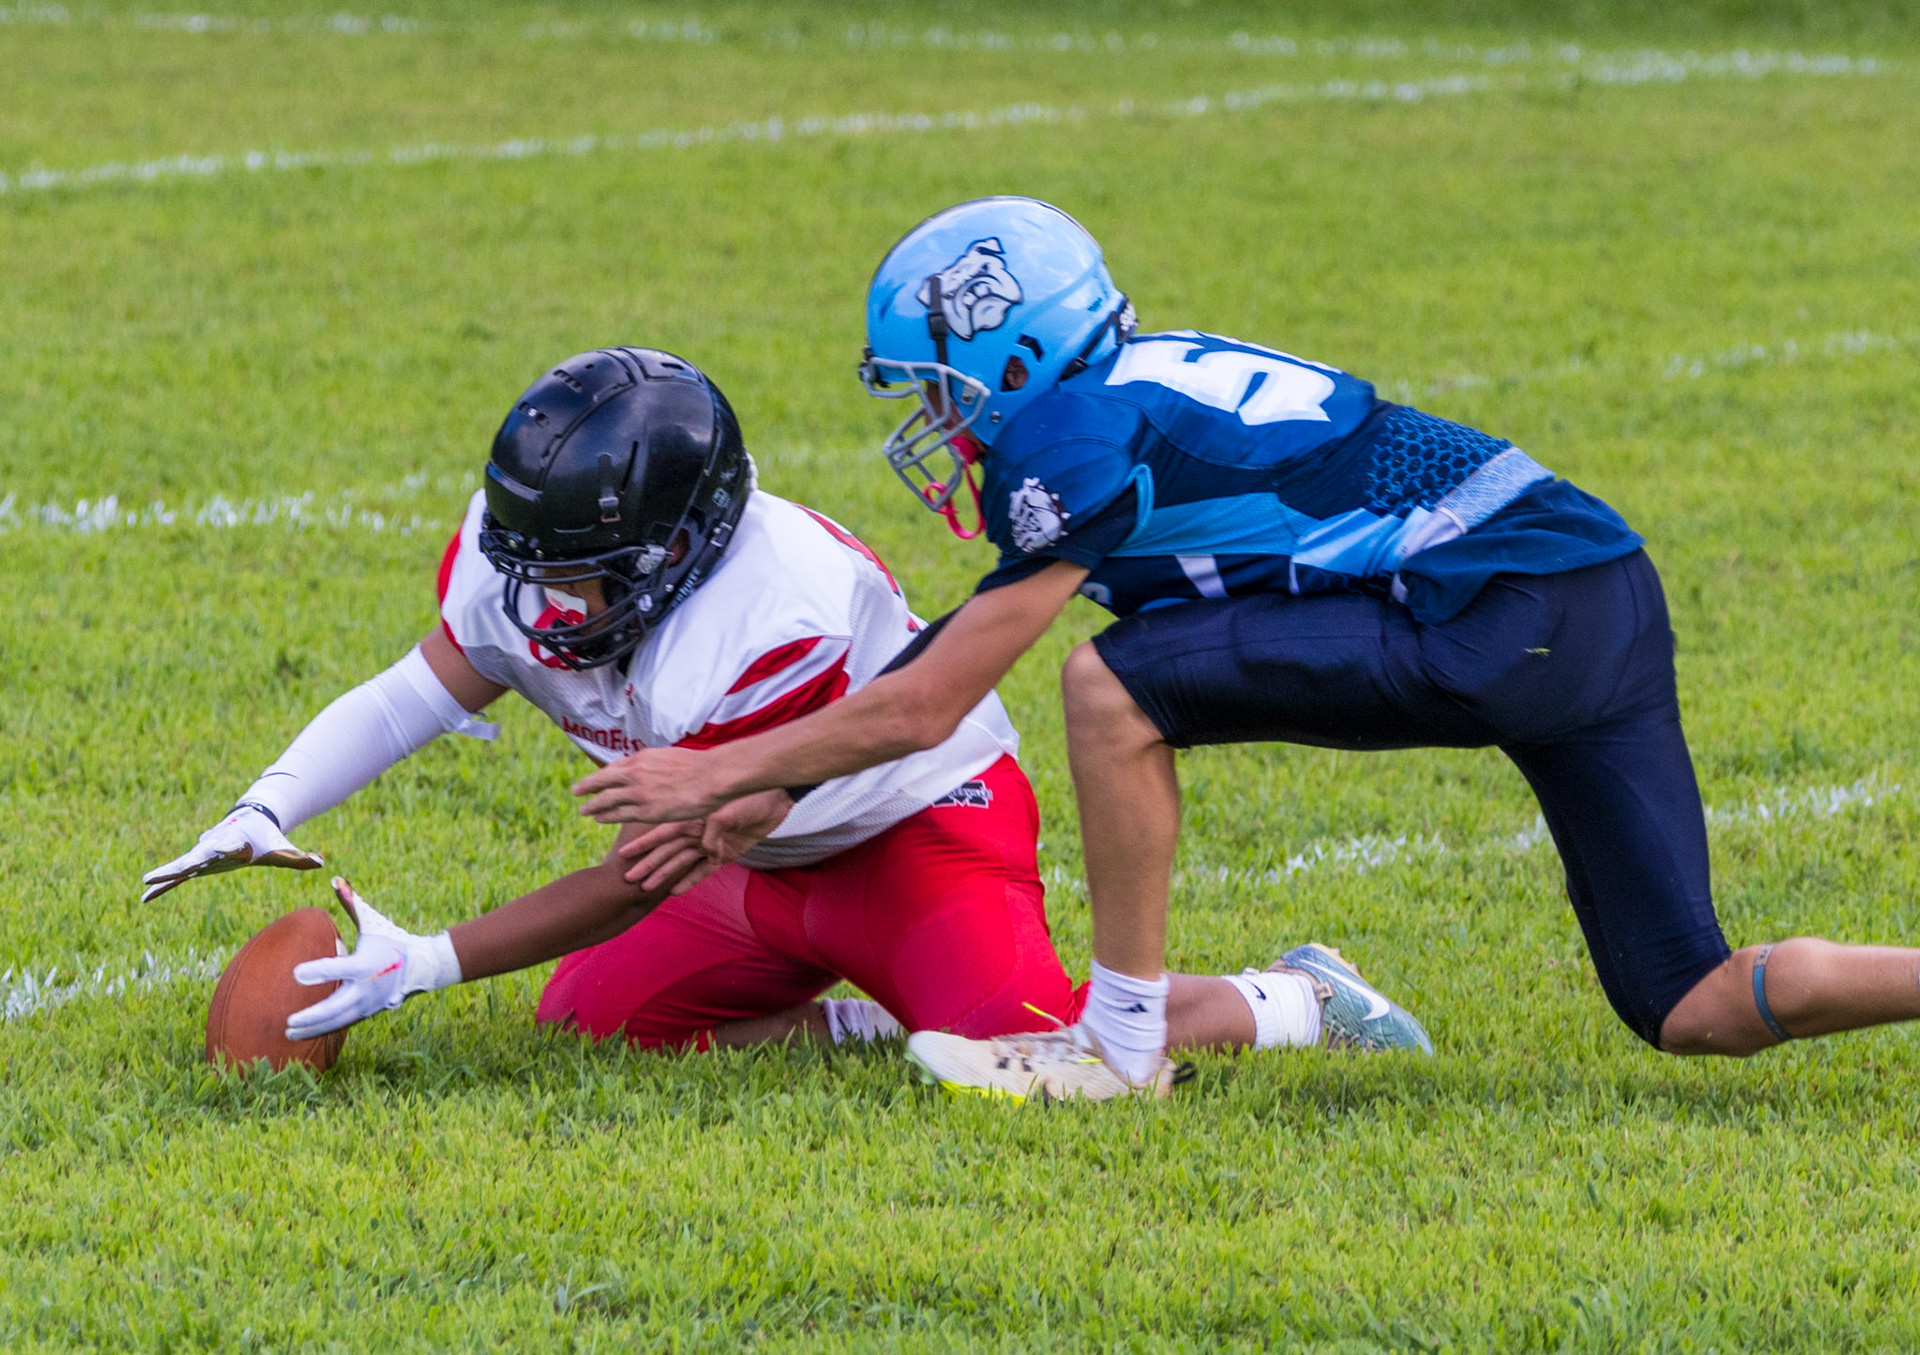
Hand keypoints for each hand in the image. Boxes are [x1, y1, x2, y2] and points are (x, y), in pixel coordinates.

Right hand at [140, 805, 323, 902]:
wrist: (251, 819)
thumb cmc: (268, 837)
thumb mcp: (283, 847)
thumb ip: (299, 857)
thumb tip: (321, 863)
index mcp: (237, 840)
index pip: (234, 845)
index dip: (232, 847)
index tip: (229, 849)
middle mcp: (216, 845)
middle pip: (200, 855)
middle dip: (187, 862)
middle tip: (176, 868)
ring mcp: (204, 854)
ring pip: (182, 864)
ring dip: (165, 874)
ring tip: (145, 883)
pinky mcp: (198, 863)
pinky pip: (178, 876)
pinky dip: (164, 886)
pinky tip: (146, 898)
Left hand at [285, 877, 461, 1040]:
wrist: (421, 966)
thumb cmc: (391, 940)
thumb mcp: (373, 921)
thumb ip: (351, 903)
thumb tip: (334, 879)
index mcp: (365, 963)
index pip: (338, 969)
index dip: (317, 971)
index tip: (296, 974)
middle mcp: (366, 987)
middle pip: (335, 1006)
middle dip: (311, 1016)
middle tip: (288, 1020)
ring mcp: (367, 1004)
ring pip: (337, 1021)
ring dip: (313, 1029)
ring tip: (288, 1033)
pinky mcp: (367, 1013)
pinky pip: (342, 1024)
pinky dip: (323, 1030)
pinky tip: (304, 1034)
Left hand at [572, 746, 730, 824]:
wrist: (711, 777)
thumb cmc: (697, 767)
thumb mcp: (668, 756)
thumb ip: (653, 762)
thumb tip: (646, 764)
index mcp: (641, 758)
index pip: (614, 767)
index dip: (602, 775)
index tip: (594, 779)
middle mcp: (635, 774)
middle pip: (603, 781)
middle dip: (587, 787)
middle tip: (576, 792)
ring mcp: (639, 793)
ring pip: (607, 800)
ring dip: (593, 805)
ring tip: (584, 810)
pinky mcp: (646, 811)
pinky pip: (619, 814)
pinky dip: (606, 816)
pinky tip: (600, 819)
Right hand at [618, 789, 794, 892]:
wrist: (777, 799)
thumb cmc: (752, 797)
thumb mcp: (731, 809)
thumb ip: (714, 828)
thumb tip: (706, 849)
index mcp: (694, 816)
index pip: (664, 832)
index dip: (645, 844)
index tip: (624, 854)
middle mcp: (698, 831)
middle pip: (668, 851)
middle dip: (649, 864)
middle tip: (629, 879)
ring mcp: (711, 844)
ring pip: (682, 862)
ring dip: (664, 875)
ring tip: (646, 889)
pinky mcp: (725, 855)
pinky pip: (704, 870)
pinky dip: (690, 880)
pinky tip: (674, 892)